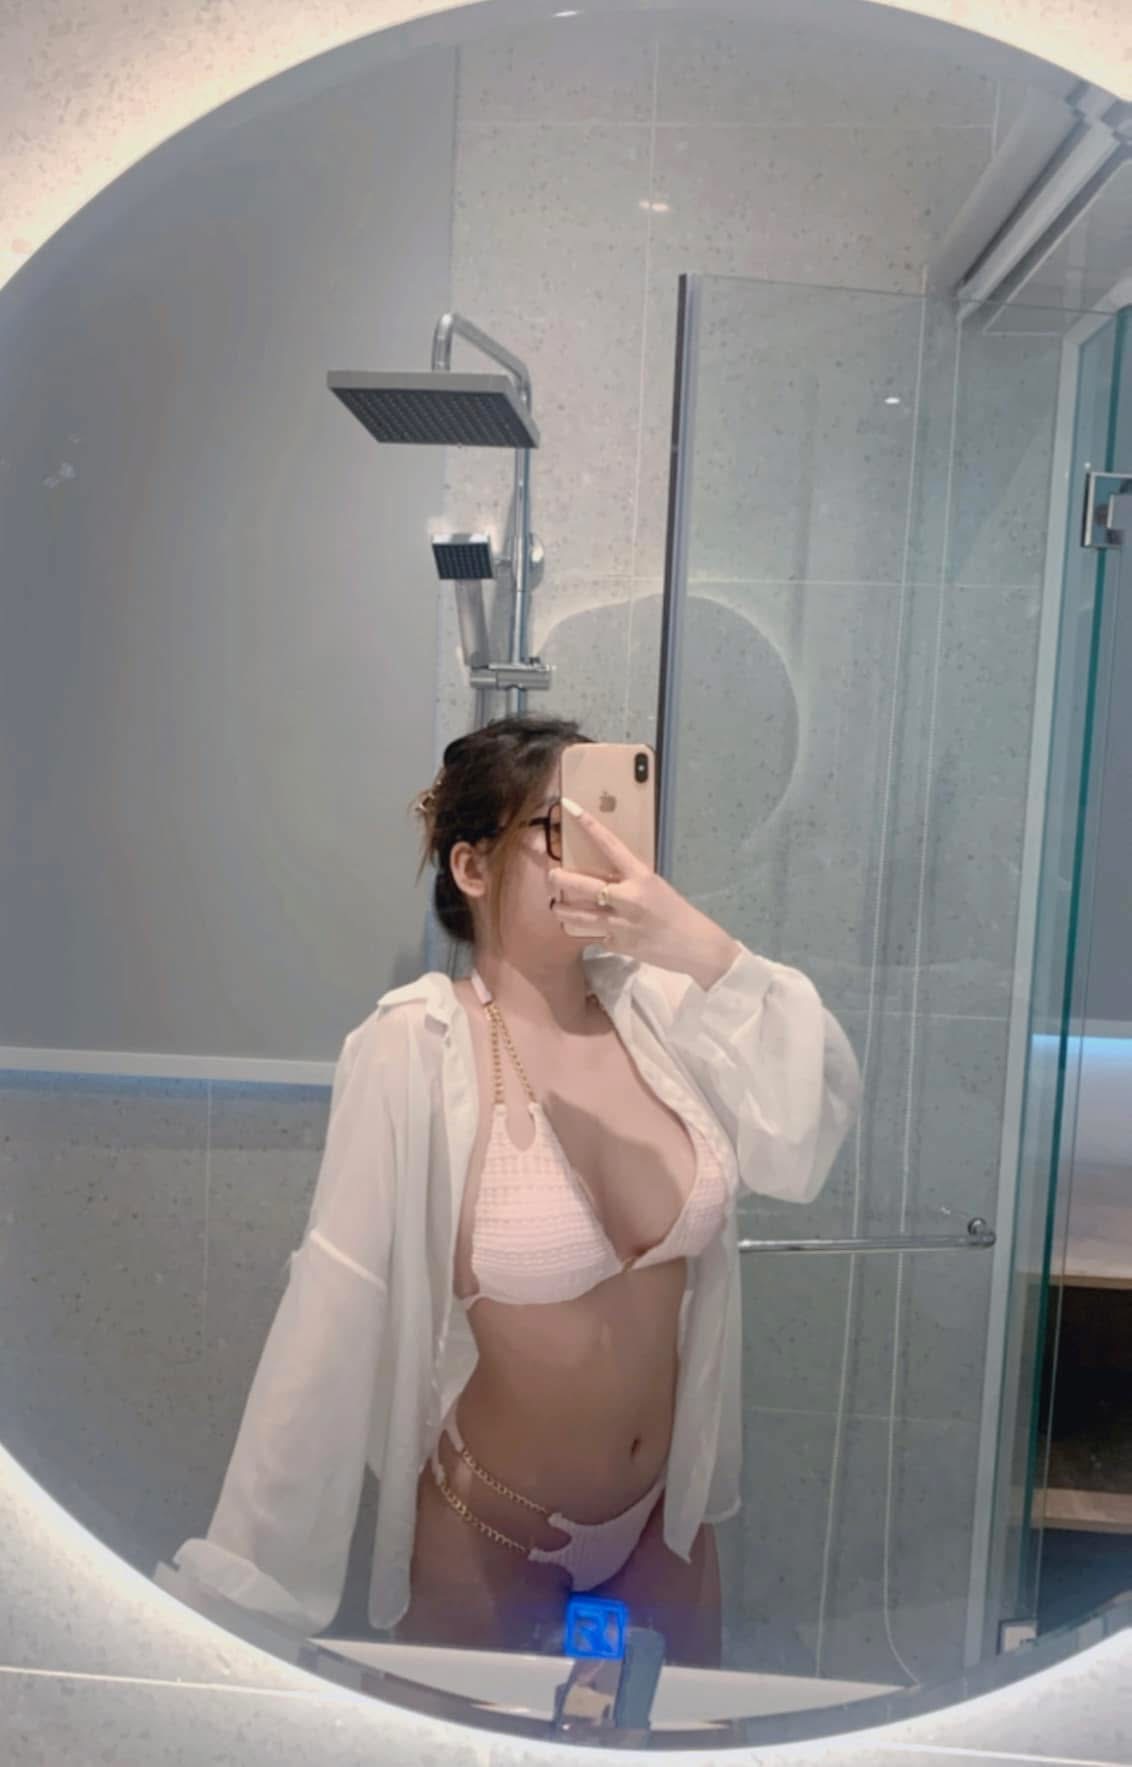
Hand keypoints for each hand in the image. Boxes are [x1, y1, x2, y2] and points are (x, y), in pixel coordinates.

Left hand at [547, 798, 741, 987]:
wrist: (692, 945)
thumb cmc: (674, 910)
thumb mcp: (653, 885)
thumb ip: (628, 879)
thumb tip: (602, 874)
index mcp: (640, 876)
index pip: (609, 844)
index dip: (587, 824)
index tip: (569, 807)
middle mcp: (627, 898)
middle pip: (580, 884)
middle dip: (558, 879)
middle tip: (551, 875)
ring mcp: (619, 923)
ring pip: (576, 915)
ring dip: (561, 910)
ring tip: (557, 906)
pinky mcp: (616, 943)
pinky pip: (591, 934)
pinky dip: (586, 931)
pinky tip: (587, 929)